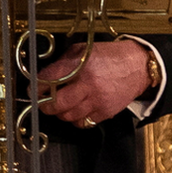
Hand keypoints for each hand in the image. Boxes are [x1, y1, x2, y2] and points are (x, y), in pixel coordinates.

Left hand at [37, 39, 152, 125]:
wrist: (138, 66)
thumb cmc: (111, 57)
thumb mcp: (84, 50)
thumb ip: (64, 62)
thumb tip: (46, 75)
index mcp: (81, 65)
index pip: (50, 79)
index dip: (37, 87)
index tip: (33, 90)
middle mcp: (89, 84)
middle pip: (56, 104)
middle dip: (45, 105)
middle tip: (43, 102)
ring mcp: (97, 100)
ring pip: (68, 116)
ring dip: (60, 113)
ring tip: (61, 106)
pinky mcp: (105, 112)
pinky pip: (83, 123)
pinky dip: (76, 119)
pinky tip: (77, 110)